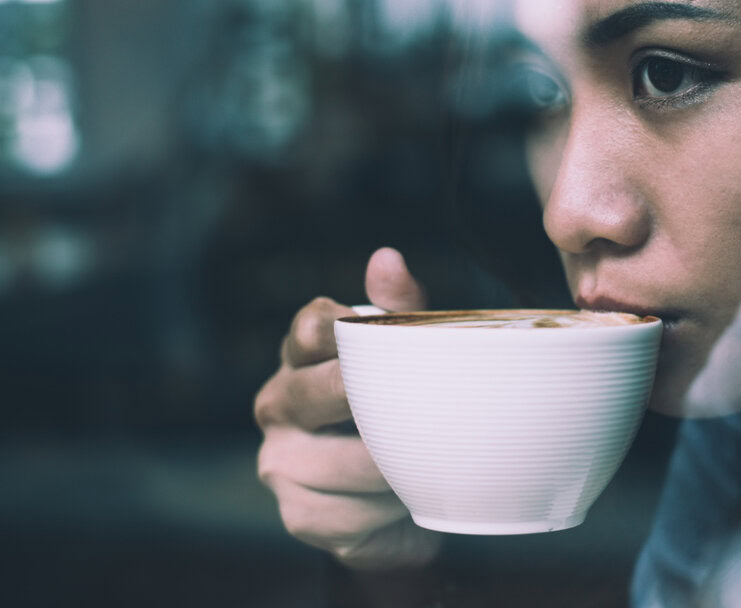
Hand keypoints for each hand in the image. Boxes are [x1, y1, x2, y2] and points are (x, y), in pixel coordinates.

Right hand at [254, 247, 441, 568]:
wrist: (400, 501)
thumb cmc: (400, 407)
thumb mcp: (406, 355)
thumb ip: (400, 310)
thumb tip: (386, 258)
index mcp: (302, 355)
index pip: (311, 328)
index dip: (346, 328)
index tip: (383, 333)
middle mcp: (278, 403)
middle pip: (320, 390)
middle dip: (375, 399)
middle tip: (420, 403)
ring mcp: (280, 461)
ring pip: (340, 461)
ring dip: (392, 466)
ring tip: (430, 461)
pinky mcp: (298, 513)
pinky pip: (346, 513)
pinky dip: (383, 511)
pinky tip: (404, 501)